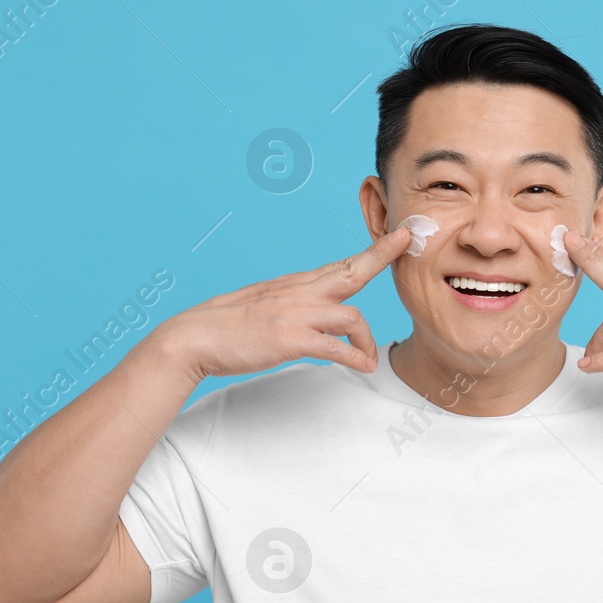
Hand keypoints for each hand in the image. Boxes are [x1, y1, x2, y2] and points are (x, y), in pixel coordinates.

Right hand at [152, 226, 410, 380]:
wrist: (194, 338)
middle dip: (382, 254)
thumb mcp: (264, 304)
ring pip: (351, 315)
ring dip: (367, 339)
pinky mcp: (289, 338)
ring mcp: (295, 314)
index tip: (398, 235)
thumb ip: (294, 303)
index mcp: (295, 284)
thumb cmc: (227, 326)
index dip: (373, 250)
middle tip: (407, 241)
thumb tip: (315, 311)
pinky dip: (354, 357)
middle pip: (352, 270)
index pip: (342, 263)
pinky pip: (334, 347)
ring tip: (367, 358)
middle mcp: (299, 292)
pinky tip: (363, 367)